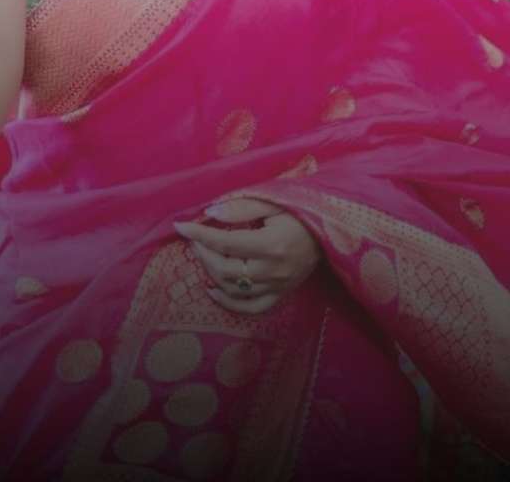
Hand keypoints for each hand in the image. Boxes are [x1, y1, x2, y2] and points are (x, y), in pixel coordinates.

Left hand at [174, 197, 321, 313]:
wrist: (330, 231)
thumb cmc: (301, 211)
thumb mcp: (273, 201)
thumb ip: (241, 208)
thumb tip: (210, 213)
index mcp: (270, 245)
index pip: (225, 242)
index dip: (199, 234)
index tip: (180, 226)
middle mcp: (272, 271)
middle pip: (225, 269)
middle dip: (203, 252)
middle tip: (194, 237)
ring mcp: (277, 287)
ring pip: (234, 290)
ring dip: (211, 273)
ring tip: (202, 255)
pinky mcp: (281, 295)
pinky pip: (252, 308)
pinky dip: (229, 303)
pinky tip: (213, 290)